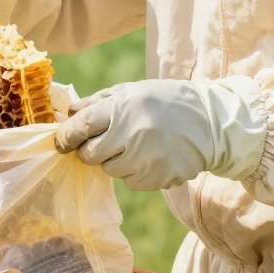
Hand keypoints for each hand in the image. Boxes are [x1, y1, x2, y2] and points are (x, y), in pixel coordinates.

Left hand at [54, 79, 265, 190]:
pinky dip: (134, 172)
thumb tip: (69, 115)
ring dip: (115, 161)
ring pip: (109, 170)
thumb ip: (98, 102)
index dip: (66, 136)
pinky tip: (151, 156)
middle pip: (90, 154)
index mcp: (122, 106)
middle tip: (105, 143)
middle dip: (90, 151)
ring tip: (135, 146)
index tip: (61, 142)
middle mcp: (131, 132)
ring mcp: (145, 158)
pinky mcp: (157, 178)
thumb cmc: (165, 102)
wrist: (211, 123)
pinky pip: (130, 181)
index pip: (81, 126)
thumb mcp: (133, 91)